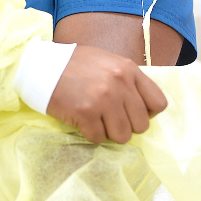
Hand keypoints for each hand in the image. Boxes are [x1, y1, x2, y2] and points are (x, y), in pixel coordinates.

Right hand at [44, 44, 168, 143]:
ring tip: (96, 120)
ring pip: (123, 136)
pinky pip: (99, 138)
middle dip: (126, 126)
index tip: (131, 112)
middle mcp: (119, 84)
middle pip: (141, 125)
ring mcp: (103, 99)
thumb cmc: (76, 65)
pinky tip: (82, 121)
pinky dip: (90, 134)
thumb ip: (128, 81)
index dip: (146, 113)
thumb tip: (144, 108)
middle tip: (109, 118)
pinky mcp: (85, 113)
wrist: (42, 66)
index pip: (159, 103)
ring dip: (109, 133)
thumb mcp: (108, 63)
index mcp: (129, 70)